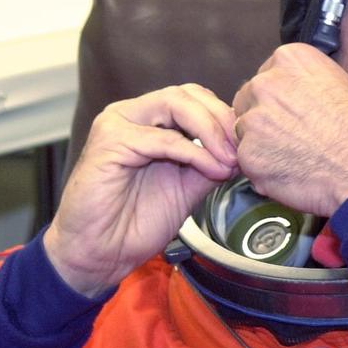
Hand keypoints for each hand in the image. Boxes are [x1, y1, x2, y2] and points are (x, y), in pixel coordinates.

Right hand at [44, 84, 238, 296]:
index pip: (193, 98)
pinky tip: (211, 169)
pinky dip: (194, 152)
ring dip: (210, 130)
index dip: (224, 116)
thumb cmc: (135, 223)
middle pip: (186, 94)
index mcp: (148, 121)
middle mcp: (131, 115)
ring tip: (228, 158)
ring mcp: (117, 124)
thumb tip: (244, 151)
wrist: (100, 253)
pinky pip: (161, 138)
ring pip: (174, 104)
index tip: (247, 145)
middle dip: (221, 118)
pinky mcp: (109, 142)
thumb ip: (211, 163)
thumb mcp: (188, 187)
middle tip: (241, 148)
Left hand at [232, 44, 347, 216]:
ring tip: (296, 160)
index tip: (295, 114)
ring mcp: (254, 120)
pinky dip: (265, 171)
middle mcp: (266, 83)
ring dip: (262, 146)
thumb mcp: (347, 86)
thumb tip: (307, 99)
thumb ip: (312, 86)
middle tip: (293, 138)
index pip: (267, 76)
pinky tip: (293, 175)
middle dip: (264, 119)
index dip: (280, 99)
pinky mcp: (249, 156)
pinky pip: (249, 164)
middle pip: (248, 101)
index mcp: (291, 59)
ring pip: (245, 133)